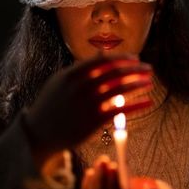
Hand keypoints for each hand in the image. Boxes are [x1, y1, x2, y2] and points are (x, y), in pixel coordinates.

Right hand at [22, 55, 152, 165]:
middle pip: (115, 73)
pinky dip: (137, 105)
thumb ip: (81, 68)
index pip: (104, 61)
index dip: (123, 58)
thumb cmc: (51, 104)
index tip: (136, 58)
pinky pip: (121, 110)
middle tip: (149, 69)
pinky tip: (148, 102)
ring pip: (120, 89)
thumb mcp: (60, 81)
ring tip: (150, 82)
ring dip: (138, 83)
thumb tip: (101, 55)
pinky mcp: (94, 121)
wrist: (39, 133)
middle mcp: (81, 86)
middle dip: (135, 69)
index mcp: (72, 74)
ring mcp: (88, 104)